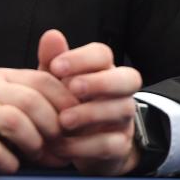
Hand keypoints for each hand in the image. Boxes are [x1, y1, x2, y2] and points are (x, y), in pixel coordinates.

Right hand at [0, 64, 78, 172]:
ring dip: (33, 143)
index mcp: (4, 76)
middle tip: (61, 146)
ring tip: (38, 154)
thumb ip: (48, 74)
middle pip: (31, 101)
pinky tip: (15, 163)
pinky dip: (9, 160)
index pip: (44, 81)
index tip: (76, 125)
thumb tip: (53, 34)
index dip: (66, 105)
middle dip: (52, 128)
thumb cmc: (13, 125)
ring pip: (12, 120)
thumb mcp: (31, 97)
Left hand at [40, 29, 142, 175]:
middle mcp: (119, 91)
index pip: (103, 54)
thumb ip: (52, 59)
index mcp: (101, 69)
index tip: (56, 67)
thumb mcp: (53, 81)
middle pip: (128, 78)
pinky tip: (62, 144)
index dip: (81, 58)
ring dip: (91, 114)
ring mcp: (123, 119)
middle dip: (100, 82)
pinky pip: (113, 144)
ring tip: (63, 120)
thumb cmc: (65, 102)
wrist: (76, 143)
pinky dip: (86, 145)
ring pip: (123, 109)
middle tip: (71, 88)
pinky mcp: (121, 145)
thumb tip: (51, 34)